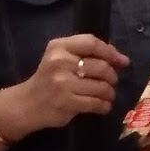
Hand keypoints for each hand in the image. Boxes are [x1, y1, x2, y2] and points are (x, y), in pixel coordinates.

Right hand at [1, 35, 129, 136]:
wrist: (27, 103)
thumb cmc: (48, 79)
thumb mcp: (60, 58)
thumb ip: (85, 54)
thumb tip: (120, 59)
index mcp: (59, 47)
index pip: (92, 43)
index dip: (111, 52)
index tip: (122, 62)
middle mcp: (60, 62)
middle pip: (101, 66)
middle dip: (112, 76)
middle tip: (111, 82)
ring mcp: (63, 83)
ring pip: (101, 86)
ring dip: (109, 93)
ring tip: (107, 95)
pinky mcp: (66, 102)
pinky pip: (96, 103)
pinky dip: (104, 106)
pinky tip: (103, 106)